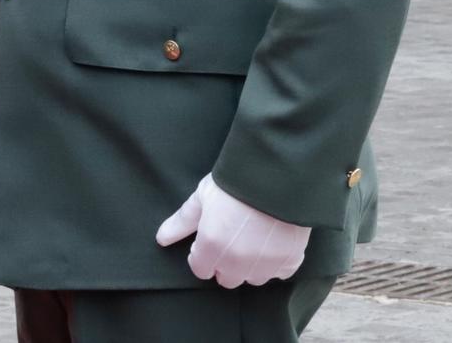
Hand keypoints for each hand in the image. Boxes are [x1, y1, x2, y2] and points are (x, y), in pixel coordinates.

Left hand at [154, 175, 310, 288]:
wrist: (277, 173)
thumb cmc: (234, 182)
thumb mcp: (202, 197)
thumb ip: (181, 223)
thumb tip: (161, 239)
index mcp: (211, 246)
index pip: (201, 269)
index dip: (202, 254)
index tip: (210, 239)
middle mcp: (236, 262)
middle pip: (226, 278)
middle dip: (225, 263)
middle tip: (232, 239)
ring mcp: (264, 264)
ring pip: (253, 278)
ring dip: (250, 265)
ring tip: (254, 238)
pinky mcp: (289, 260)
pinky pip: (280, 273)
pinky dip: (277, 262)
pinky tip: (274, 242)